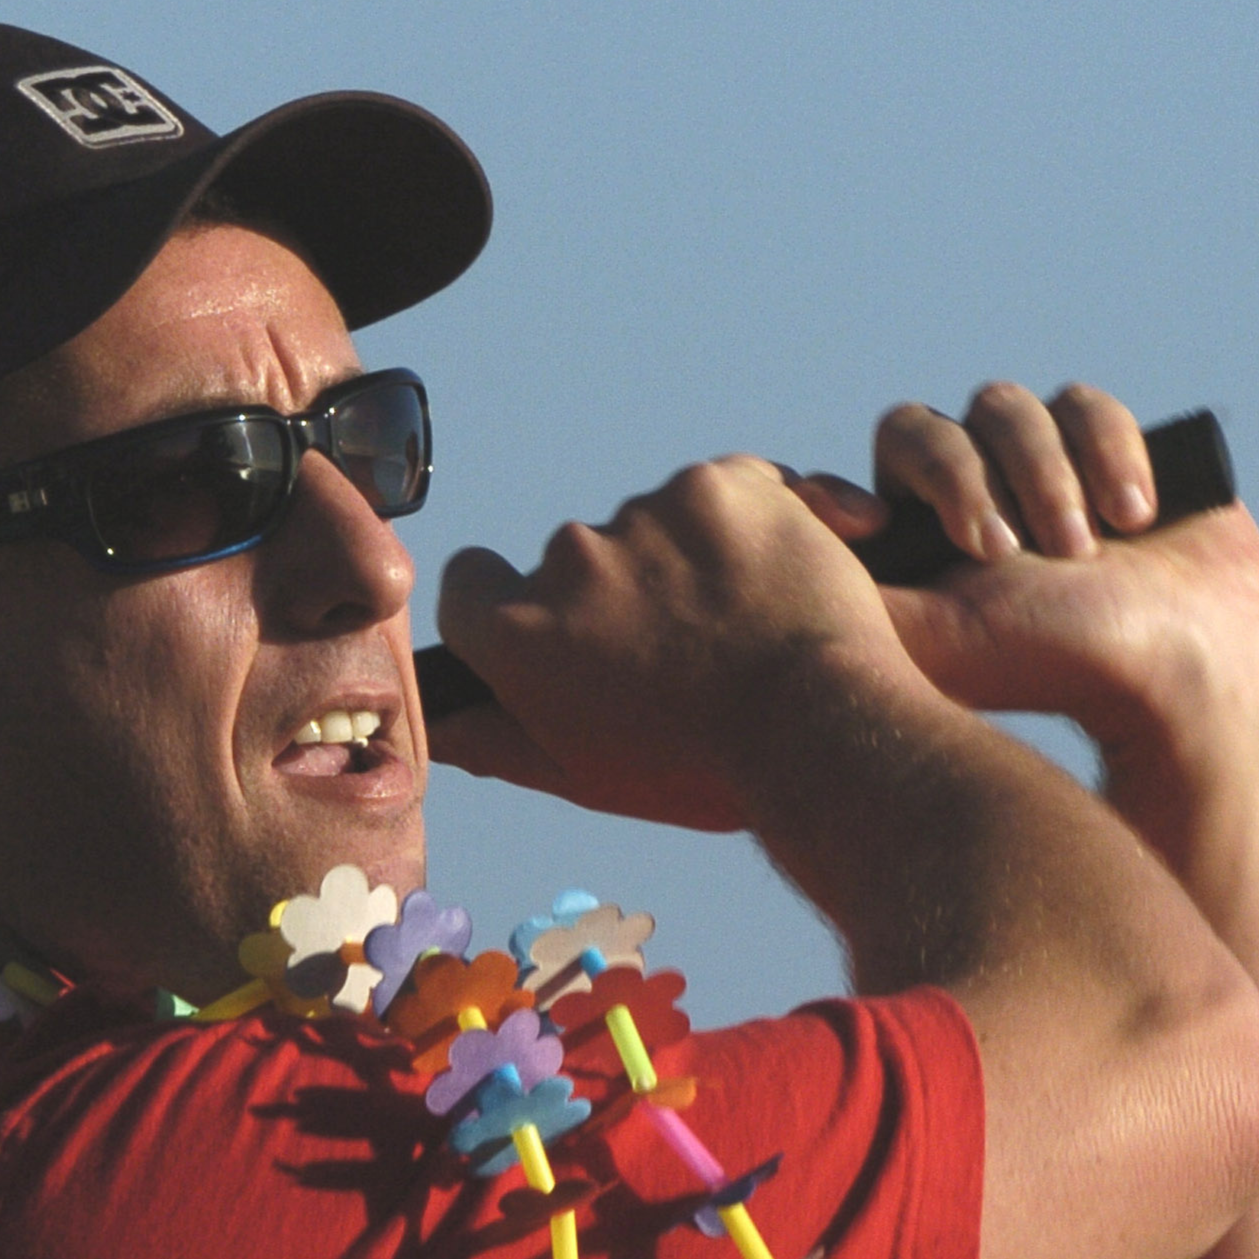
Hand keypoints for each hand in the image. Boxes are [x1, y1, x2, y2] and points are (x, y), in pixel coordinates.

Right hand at [428, 454, 925, 830]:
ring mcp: (646, 516)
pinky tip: (791, 574)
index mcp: (518, 632)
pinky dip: (763, 519)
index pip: (472, 584)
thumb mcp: (583, 775)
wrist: (820, 731)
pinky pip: (729, 488)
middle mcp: (568, 562)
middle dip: (626, 593)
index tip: (571, 631)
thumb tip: (439, 723)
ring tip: (750, 623)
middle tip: (692, 650)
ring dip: (693, 558)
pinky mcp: (720, 483)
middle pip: (578, 560)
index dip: (513, 603)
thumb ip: (498, 741)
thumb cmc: (700, 768)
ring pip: (658, 523)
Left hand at [824, 382, 1258, 775]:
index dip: (933, 476)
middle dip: (983, 479)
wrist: (1177, 678)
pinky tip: (1137, 517)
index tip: (977, 547)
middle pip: (944, 422)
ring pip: (1009, 408)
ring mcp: (1040, 465)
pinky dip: (1109, 453)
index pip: (893, 447)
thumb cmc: (1047, 665)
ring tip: (1083, 551)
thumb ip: (851, 586)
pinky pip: (1085, 405)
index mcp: (916, 527)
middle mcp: (972, 489)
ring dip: (1046, 475)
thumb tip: (786, 546)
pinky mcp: (1108, 449)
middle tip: (1015, 551)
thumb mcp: (929, 634)